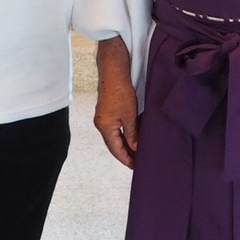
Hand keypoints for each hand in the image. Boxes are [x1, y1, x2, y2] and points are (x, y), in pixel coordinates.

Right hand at [93, 38, 138, 168]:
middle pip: (113, 145)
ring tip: (137, 153)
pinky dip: (122, 136)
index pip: (116, 150)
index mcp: (105, 127)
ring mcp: (102, 118)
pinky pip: (114, 130)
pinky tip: (132, 138)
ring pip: (114, 138)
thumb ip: (132, 134)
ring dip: (124, 146)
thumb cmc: (120, 91)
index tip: (136, 167)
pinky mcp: (106, 112)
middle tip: (138, 163)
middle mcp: (101, 124)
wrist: (113, 71)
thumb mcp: (130, 115)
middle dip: (125, 154)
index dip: (126, 159)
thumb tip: (135, 148)